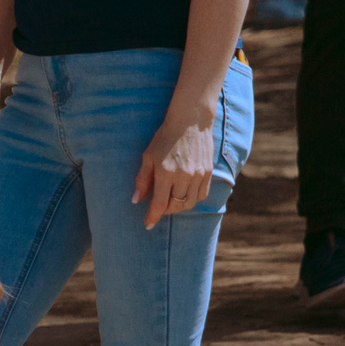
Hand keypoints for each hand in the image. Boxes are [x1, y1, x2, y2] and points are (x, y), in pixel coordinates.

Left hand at [133, 110, 216, 229]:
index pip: (159, 204)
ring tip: (171, 199)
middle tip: (158, 207)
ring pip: (189, 204)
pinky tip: (185, 193)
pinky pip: (201, 195)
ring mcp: (198, 175)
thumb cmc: (165, 137)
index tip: (148, 225)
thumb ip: (142, 179)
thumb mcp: (148, 155)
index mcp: (166, 173)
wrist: (190, 120)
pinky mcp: (208, 172)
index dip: (153, 217)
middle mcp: (183, 177)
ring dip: (178, 206)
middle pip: (174, 206)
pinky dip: (192, 199)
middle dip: (164, 210)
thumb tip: (136, 200)